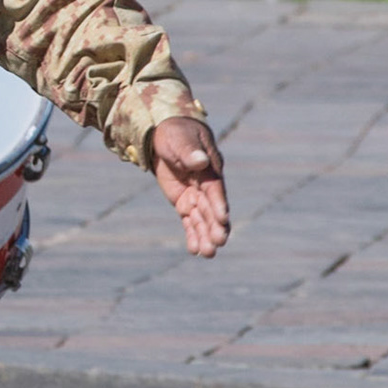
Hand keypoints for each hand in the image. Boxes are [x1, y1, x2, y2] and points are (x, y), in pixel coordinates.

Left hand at [150, 117, 230, 257]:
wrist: (165, 134)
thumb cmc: (176, 133)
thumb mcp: (179, 139)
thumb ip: (189, 152)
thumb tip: (200, 160)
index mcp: (210, 170)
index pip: (215, 189)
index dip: (219, 204)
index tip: (222, 219)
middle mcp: (206, 186)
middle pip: (211, 209)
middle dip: (215, 226)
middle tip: (217, 243)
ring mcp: (195, 195)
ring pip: (202, 219)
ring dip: (205, 236)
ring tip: (207, 254)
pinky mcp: (184, 202)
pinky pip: (189, 220)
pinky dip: (192, 234)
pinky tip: (194, 250)